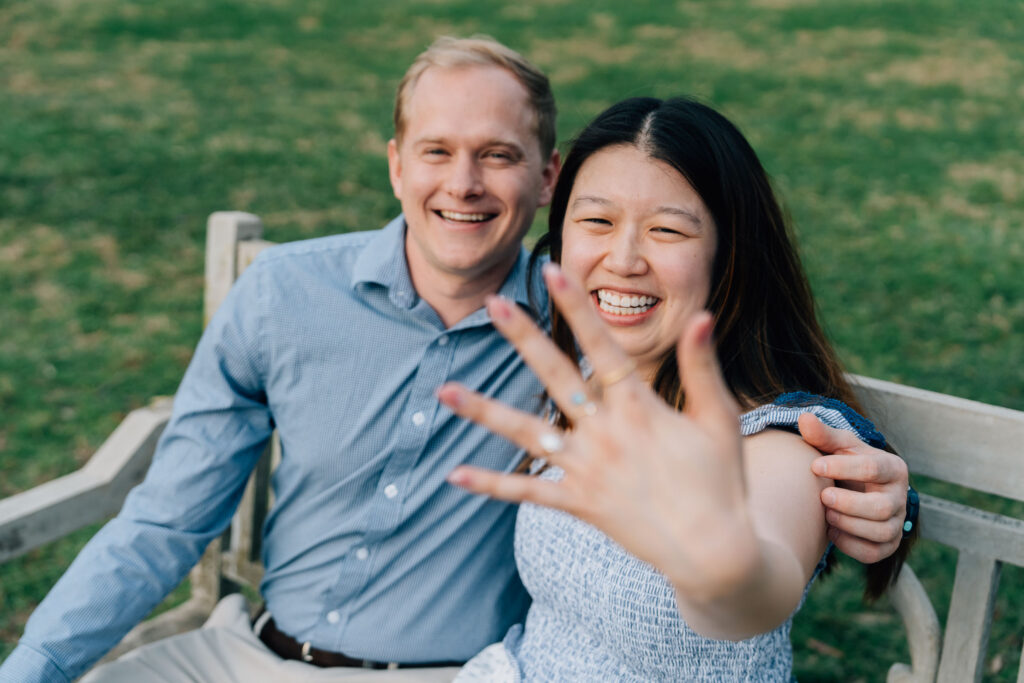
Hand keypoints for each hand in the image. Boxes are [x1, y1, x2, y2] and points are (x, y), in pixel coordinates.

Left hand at [438, 263, 755, 600]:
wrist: (714, 552)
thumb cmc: (722, 481)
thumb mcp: (720, 419)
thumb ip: (703, 367)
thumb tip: (700, 317)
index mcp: (641, 406)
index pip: (602, 345)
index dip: (576, 306)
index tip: (552, 271)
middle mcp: (606, 433)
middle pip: (555, 375)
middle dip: (523, 336)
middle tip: (492, 302)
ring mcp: (587, 469)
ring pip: (526, 434)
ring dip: (483, 411)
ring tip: (444, 391)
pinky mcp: (579, 504)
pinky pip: (528, 492)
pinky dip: (492, 485)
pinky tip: (454, 475)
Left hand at [801, 414, 907, 563]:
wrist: (859, 488)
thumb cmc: (847, 463)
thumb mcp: (839, 446)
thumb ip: (823, 435)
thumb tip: (804, 418)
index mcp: (892, 468)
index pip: (873, 468)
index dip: (842, 468)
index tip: (814, 465)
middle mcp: (900, 497)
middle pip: (880, 507)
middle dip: (848, 504)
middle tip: (823, 496)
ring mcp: (897, 522)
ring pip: (880, 532)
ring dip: (847, 525)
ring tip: (826, 514)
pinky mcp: (888, 544)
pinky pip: (874, 553)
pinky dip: (850, 545)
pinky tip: (831, 532)